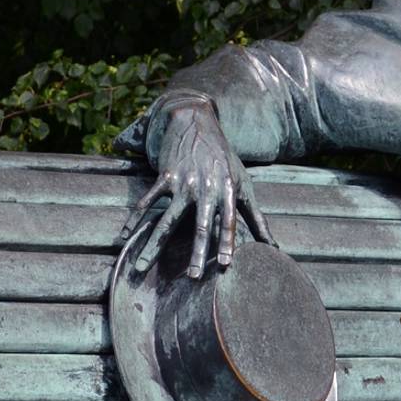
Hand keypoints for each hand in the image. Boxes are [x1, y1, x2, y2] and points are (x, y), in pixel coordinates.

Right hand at [121, 95, 272, 277]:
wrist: (197, 123)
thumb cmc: (224, 159)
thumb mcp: (243, 184)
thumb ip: (257, 218)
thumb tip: (274, 246)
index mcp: (227, 190)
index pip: (229, 221)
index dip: (227, 241)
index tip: (224, 264)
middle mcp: (205, 188)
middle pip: (200, 226)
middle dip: (196, 252)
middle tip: (192, 277)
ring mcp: (183, 183)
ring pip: (167, 220)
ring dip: (154, 246)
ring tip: (142, 268)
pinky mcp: (164, 176)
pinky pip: (147, 202)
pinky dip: (134, 220)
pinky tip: (125, 236)